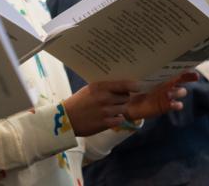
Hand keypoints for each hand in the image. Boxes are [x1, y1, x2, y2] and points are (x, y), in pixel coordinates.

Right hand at [64, 74, 192, 135]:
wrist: (67, 118)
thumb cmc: (79, 102)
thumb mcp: (89, 90)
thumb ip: (104, 87)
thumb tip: (121, 84)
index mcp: (99, 87)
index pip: (121, 84)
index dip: (133, 85)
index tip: (141, 85)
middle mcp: (104, 98)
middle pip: (125, 97)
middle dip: (125, 98)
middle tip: (124, 97)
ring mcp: (106, 111)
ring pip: (124, 108)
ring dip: (122, 109)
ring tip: (114, 108)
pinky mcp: (106, 123)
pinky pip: (120, 120)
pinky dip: (118, 119)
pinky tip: (110, 117)